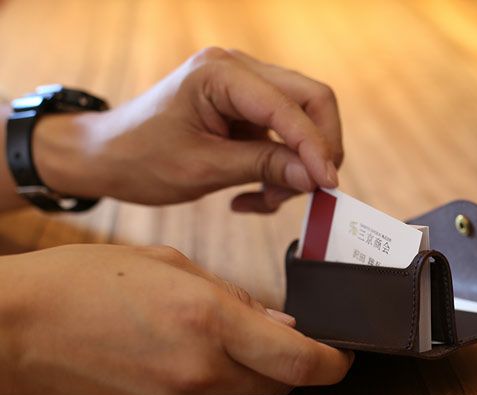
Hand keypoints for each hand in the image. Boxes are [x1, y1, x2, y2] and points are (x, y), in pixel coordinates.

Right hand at [0, 244, 352, 394]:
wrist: (16, 327)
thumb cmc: (88, 280)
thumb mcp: (172, 266)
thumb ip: (236, 300)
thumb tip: (282, 328)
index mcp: (210, 320)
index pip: (301, 362)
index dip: (335, 364)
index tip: (344, 357)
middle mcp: (200, 371)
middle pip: (279, 385)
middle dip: (291, 365)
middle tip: (280, 339)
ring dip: (249, 375)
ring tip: (217, 340)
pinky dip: (212, 387)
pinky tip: (181, 358)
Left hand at [32, 47, 343, 211]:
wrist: (107, 156)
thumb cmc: (140, 158)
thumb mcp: (202, 168)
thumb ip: (263, 167)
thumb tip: (316, 176)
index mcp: (220, 73)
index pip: (290, 105)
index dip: (315, 146)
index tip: (327, 184)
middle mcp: (238, 68)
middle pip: (311, 100)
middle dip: (318, 149)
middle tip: (311, 190)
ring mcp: (245, 86)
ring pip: (303, 120)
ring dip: (296, 165)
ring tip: (266, 200)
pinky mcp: (247, 108)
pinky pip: (284, 136)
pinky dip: (279, 169)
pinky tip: (252, 196)